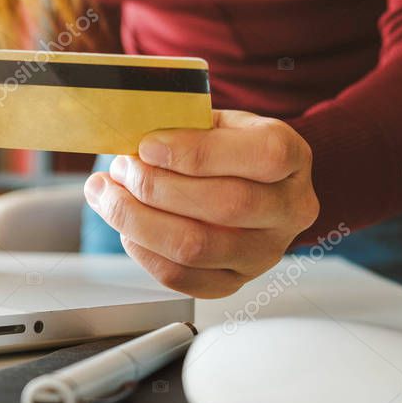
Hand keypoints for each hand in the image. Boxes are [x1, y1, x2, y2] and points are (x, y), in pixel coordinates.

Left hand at [84, 110, 318, 297]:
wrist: (244, 183)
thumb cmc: (224, 146)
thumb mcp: (215, 121)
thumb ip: (183, 127)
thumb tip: (131, 143)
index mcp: (292, 157)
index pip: (262, 156)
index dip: (198, 152)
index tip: (148, 146)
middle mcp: (289, 210)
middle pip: (225, 206)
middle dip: (156, 186)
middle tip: (121, 168)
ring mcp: (265, 253)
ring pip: (196, 248)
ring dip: (138, 220)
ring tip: (110, 195)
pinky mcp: (233, 281)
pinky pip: (181, 277)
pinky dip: (142, 251)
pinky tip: (126, 227)